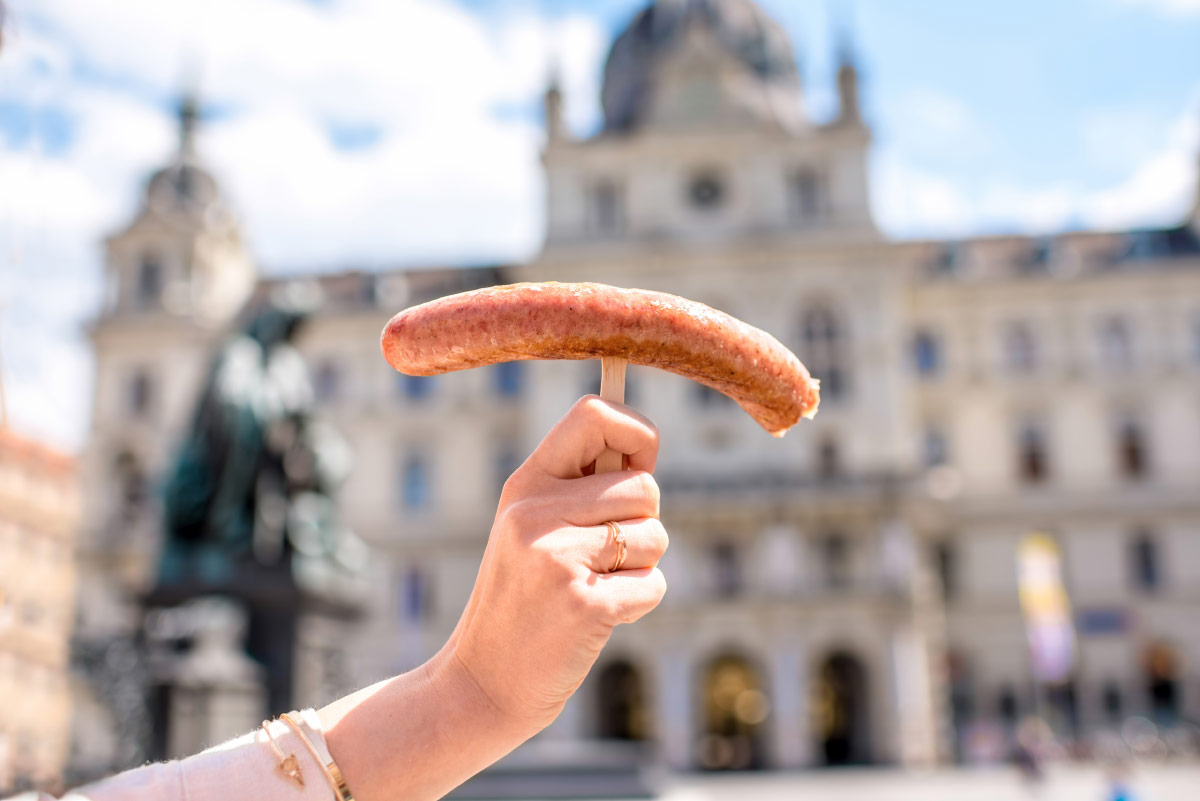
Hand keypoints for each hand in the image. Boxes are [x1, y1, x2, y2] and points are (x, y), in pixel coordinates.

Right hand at [321, 397, 667, 800]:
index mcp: (524, 484)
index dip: (636, 431)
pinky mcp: (584, 604)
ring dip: (642, 567)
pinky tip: (597, 618)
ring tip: (594, 587)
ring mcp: (557, 558)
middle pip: (643, 486)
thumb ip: (580, 486)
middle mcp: (536, 512)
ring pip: (655, 535)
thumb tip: (644, 446)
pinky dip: (639, 604)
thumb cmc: (523, 599)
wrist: (482, 682)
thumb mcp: (533, 529)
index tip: (639, 464)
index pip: (594, 415)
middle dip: (644, 522)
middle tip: (603, 557)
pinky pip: (654, 584)